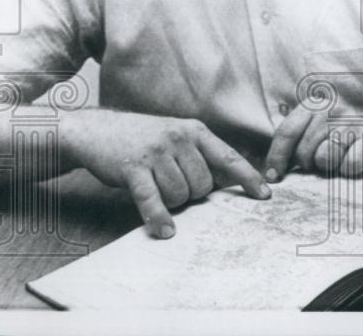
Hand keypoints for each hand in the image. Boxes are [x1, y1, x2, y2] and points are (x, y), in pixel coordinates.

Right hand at [64, 110, 270, 237]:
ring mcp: (156, 152)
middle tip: (173, 185)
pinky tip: (164, 231)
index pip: (229, 156)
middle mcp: (179, 138)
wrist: (97, 130)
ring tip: (157, 188)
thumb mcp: (177, 137)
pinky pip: (153, 199)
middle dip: (192, 194)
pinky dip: (159, 217)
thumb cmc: (143, 140)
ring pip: (181, 194)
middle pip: (204, 184)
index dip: (248, 177)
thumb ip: (201, 156)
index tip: (265, 195)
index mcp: (195, 130)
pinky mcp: (133, 167)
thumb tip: (227, 184)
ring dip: (172, 202)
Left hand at [263, 102, 362, 181]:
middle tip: (321, 160)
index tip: (273, 176)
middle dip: (309, 163)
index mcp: (313, 104)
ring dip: (330, 166)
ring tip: (338, 157)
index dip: (276, 157)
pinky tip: (352, 158)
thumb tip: (271, 172)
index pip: (286, 132)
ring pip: (324, 159)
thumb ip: (293, 142)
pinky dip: (348, 169)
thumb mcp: (314, 129)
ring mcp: (351, 121)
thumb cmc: (340, 135)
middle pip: (304, 151)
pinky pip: (348, 165)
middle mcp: (331, 108)